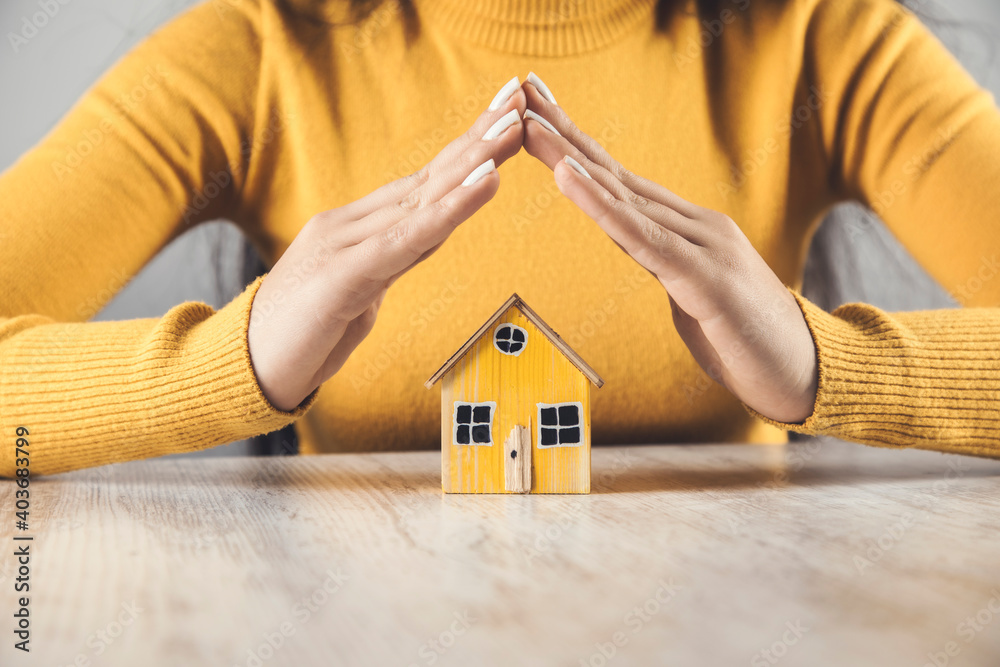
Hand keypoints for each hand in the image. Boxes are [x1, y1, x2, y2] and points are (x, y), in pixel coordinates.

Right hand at [247, 84, 526, 410]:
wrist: (243, 370)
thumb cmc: (303, 334)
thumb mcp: (359, 292)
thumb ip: (390, 260)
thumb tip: (423, 240)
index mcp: (359, 228)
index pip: (424, 183)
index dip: (467, 151)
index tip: (506, 120)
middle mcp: (353, 225)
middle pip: (429, 177)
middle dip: (479, 138)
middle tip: (522, 98)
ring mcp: (345, 244)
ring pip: (423, 198)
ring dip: (475, 161)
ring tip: (514, 128)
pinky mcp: (343, 276)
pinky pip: (408, 238)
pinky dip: (451, 209)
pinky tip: (485, 182)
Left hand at [519, 81, 817, 423]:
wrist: (805, 374)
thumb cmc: (745, 340)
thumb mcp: (690, 295)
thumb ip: (663, 262)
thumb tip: (636, 245)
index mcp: (687, 229)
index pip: (620, 182)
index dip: (576, 147)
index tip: (537, 116)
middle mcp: (694, 224)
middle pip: (615, 175)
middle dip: (564, 134)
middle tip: (520, 92)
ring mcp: (704, 245)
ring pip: (623, 196)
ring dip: (570, 158)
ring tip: (529, 124)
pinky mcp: (706, 276)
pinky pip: (642, 236)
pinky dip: (600, 205)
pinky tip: (566, 176)